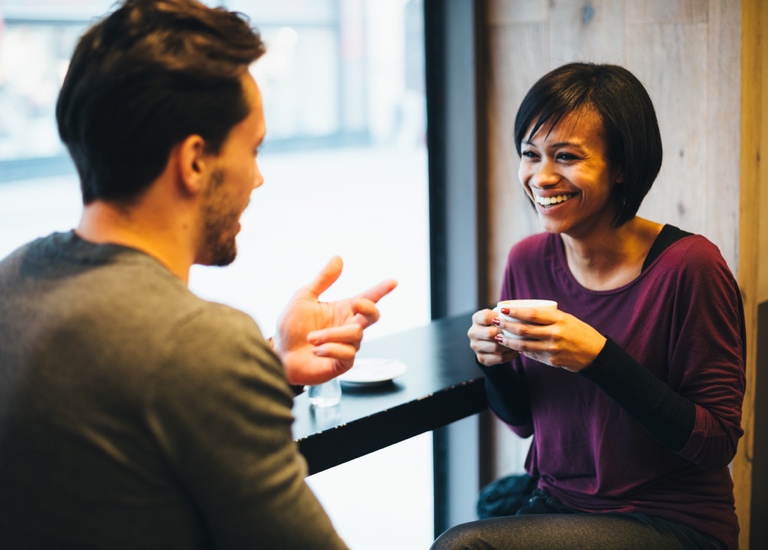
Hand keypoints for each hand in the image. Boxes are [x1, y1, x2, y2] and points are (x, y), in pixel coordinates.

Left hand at [273, 256, 396, 384]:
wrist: (280, 355)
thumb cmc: (291, 327)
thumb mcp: (304, 298)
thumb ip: (323, 279)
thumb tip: (338, 258)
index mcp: (343, 309)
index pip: (367, 298)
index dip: (381, 290)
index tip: (393, 282)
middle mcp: (348, 327)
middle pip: (373, 316)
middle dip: (368, 308)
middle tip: (355, 303)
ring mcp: (347, 346)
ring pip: (355, 335)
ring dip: (330, 335)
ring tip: (311, 338)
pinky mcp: (342, 364)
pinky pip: (347, 354)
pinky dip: (330, 349)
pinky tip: (316, 351)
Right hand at [468, 308, 519, 366]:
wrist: (491, 340)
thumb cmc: (499, 325)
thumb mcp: (499, 316)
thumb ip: (505, 314)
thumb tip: (514, 314)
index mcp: (476, 319)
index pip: (485, 316)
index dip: (499, 319)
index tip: (510, 321)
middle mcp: (473, 332)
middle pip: (489, 333)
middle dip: (505, 334)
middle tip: (517, 334)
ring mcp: (475, 346)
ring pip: (495, 347)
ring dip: (508, 346)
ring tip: (518, 343)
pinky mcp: (481, 358)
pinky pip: (498, 358)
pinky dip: (509, 356)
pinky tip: (515, 352)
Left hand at [492, 305, 605, 371]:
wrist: (595, 353)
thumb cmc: (579, 332)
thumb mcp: (566, 318)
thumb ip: (548, 317)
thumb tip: (523, 313)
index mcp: (558, 319)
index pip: (531, 314)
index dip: (514, 312)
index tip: (502, 309)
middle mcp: (555, 333)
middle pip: (523, 329)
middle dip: (506, 326)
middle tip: (496, 322)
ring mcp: (552, 348)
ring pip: (524, 344)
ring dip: (508, 340)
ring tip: (499, 336)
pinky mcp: (551, 360)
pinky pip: (532, 354)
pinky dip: (521, 350)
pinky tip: (513, 346)